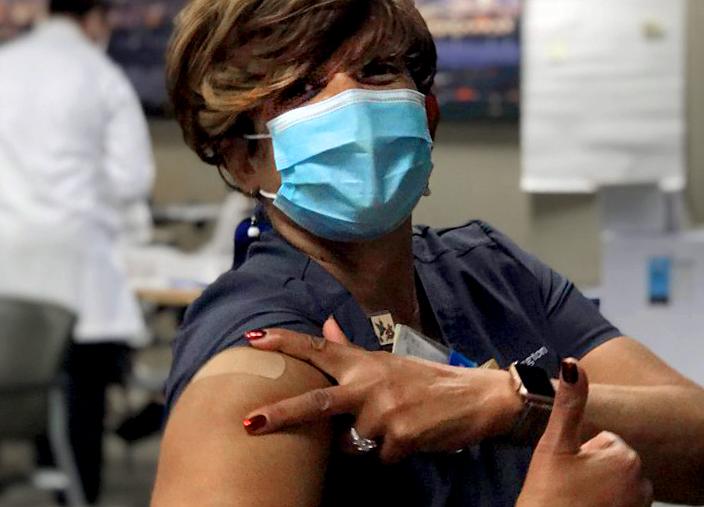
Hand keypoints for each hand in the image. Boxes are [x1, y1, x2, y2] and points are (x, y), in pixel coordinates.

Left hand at [243, 318, 521, 462]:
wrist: (476, 397)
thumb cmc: (426, 379)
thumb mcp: (387, 360)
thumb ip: (349, 349)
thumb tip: (325, 324)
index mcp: (364, 362)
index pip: (318, 349)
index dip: (285, 343)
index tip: (253, 339)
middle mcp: (370, 383)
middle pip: (317, 402)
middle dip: (281, 414)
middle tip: (250, 422)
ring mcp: (385, 411)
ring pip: (352, 443)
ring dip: (366, 442)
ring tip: (395, 424)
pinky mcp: (401, 437)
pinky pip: (380, 458)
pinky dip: (392, 454)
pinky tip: (411, 437)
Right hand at [517, 359, 652, 506]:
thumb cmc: (549, 496)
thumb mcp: (554, 444)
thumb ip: (568, 404)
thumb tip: (572, 365)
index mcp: (624, 456)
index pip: (602, 440)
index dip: (579, 453)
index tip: (565, 469)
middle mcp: (641, 481)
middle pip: (610, 460)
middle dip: (590, 469)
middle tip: (567, 484)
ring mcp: (638, 504)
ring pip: (615, 482)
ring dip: (597, 487)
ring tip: (575, 497)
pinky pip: (620, 502)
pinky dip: (604, 504)